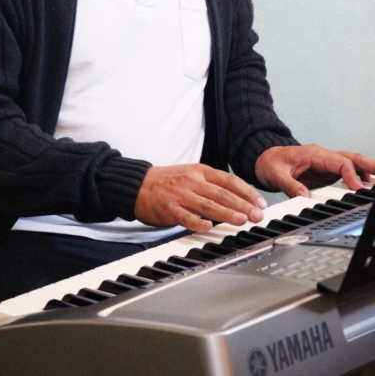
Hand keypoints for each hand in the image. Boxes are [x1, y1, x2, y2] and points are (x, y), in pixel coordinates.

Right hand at [134, 163, 267, 233]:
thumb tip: (238, 197)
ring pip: (207, 204)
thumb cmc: (168, 181)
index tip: (261, 203)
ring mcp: (180, 195)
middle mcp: (192, 181)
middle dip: (242, 205)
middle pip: (222, 193)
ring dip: (226, 213)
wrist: (138, 184)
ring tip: (242, 220)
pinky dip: (197, 222)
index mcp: (200, 171)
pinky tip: (208, 227)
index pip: (229, 180)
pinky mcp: (169, 209)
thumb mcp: (191, 174)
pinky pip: (185, 217)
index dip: (247, 191)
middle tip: (257, 215)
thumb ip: (212, 184)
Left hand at [255, 145, 374, 197]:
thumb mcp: (275, 174)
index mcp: (314, 154)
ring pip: (352, 163)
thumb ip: (289, 185)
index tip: (358, 188)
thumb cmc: (270, 163)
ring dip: (367, 170)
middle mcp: (323, 156)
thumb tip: (304, 197)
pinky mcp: (326, 171)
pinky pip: (347, 171)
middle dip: (369, 165)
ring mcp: (326, 163)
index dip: (351, 175)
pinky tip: (366, 185)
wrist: (265, 158)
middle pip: (351, 158)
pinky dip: (359, 176)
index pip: (339, 162)